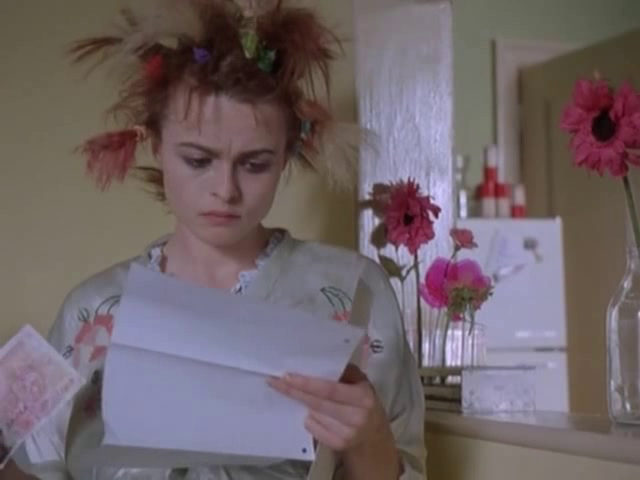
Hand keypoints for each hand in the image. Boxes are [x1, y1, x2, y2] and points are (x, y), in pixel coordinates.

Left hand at [267, 364, 391, 451]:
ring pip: (312, 414)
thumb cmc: (364, 404)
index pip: (329, 389)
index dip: (306, 383)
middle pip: (316, 403)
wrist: (374, 438)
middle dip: (293, 391)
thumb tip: (318, 361)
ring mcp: (346, 433)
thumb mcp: (362, 384)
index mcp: (362, 397)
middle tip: (274, 381)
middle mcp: (355, 416)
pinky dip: (309, 419)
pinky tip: (314, 414)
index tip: (286, 376)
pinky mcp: (337, 445)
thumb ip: (344, 372)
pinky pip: (312, 428)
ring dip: (302, 404)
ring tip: (298, 395)